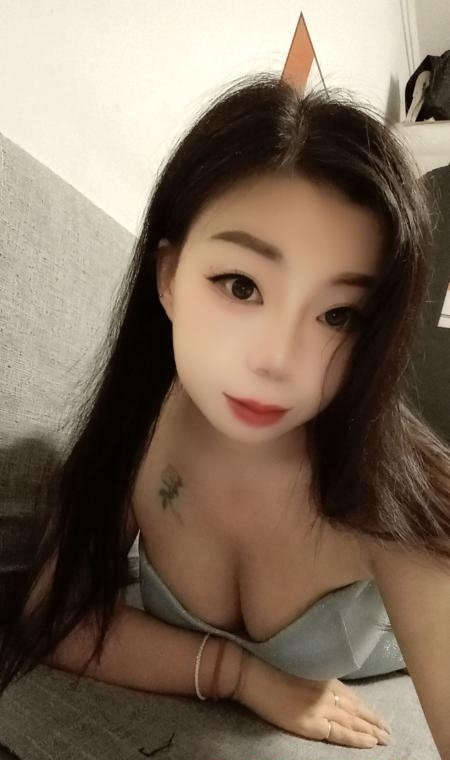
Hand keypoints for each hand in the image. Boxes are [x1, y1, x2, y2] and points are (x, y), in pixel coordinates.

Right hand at [232, 653, 391, 748]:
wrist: (251, 672)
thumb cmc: (268, 665)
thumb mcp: (300, 667)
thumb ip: (317, 679)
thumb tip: (330, 689)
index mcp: (324, 676)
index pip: (352, 695)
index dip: (367, 708)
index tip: (380, 716)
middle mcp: (327, 692)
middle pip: (357, 710)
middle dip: (374, 721)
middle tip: (389, 731)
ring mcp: (320, 708)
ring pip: (353, 722)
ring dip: (371, 732)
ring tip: (385, 739)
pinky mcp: (311, 724)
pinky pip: (340, 734)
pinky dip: (356, 738)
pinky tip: (369, 743)